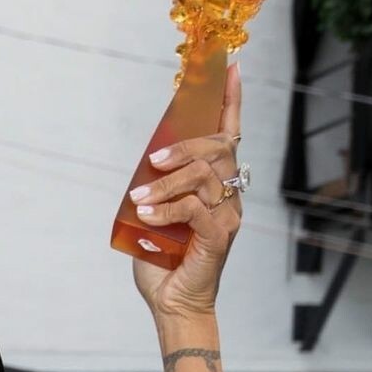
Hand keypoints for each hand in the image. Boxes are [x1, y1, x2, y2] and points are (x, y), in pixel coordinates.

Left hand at [129, 58, 243, 320]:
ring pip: (204, 173)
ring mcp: (227, 215)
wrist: (172, 304)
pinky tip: (148, 217)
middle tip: (151, 163)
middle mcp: (228, 196)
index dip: (230, 101)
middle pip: (217, 147)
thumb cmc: (164, 262)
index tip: (229, 67)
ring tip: (141, 200)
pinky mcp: (220, 236)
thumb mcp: (154, 214)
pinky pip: (195, 207)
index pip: (230, 135)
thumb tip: (145, 162)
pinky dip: (168, 208)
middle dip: (183, 146)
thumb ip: (156, 186)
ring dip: (167, 182)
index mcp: (216, 186)